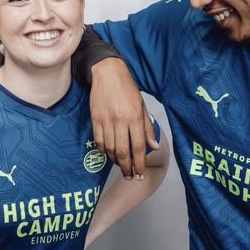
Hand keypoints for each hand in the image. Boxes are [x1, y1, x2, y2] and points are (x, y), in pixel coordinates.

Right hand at [89, 58, 157, 179]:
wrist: (107, 73)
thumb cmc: (127, 89)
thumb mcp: (142, 106)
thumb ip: (147, 128)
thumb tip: (154, 146)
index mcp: (134, 118)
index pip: (139, 147)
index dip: (140, 164)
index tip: (140, 174)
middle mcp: (120, 121)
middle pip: (123, 152)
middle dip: (127, 168)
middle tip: (130, 176)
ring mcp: (106, 121)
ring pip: (110, 148)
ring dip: (115, 161)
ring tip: (121, 166)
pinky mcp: (95, 119)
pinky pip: (99, 141)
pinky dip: (104, 151)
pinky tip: (109, 154)